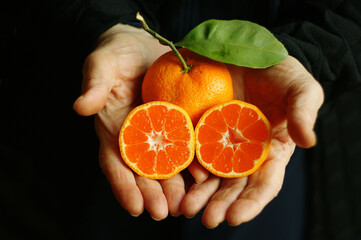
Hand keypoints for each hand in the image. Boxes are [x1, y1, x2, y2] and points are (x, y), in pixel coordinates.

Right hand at [73, 24, 186, 219]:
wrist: (143, 45)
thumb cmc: (118, 53)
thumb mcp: (104, 63)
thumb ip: (95, 84)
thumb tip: (80, 106)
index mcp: (115, 129)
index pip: (115, 163)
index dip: (123, 186)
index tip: (135, 208)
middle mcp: (138, 137)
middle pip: (144, 171)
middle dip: (152, 194)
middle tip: (165, 213)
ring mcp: (160, 132)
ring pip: (167, 165)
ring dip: (174, 187)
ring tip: (185, 205)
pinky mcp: (180, 123)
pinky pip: (188, 146)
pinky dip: (194, 163)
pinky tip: (205, 177)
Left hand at [180, 56, 323, 227]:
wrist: (248, 51)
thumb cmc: (279, 71)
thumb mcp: (299, 86)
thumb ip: (304, 111)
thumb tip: (307, 141)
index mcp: (270, 150)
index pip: (264, 183)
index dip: (251, 202)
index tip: (235, 218)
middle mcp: (244, 152)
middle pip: (233, 185)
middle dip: (220, 204)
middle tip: (206, 219)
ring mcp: (220, 141)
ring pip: (210, 175)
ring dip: (199, 194)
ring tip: (186, 208)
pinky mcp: (199, 127)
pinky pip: (191, 151)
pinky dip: (185, 167)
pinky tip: (175, 178)